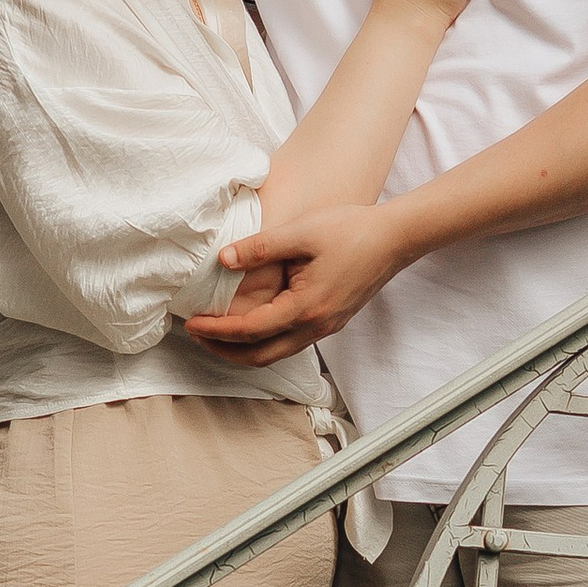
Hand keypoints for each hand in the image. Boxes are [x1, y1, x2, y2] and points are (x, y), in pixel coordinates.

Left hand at [186, 204, 409, 358]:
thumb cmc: (352, 230)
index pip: (249, 331)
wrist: (396, 238)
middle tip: (197, 335)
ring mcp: (325, 327)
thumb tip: (223, 260)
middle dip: (224, 350)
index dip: (216, 330)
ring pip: (276, 353)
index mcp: (305, 308)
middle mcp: (316, 327)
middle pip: (260, 356)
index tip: (191, 323)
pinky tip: (253, 324)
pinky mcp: (331, 321)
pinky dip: (264, 341)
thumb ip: (260, 248)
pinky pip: (290, 343)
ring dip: (243, 349)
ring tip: (218, 334)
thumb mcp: (301, 232)